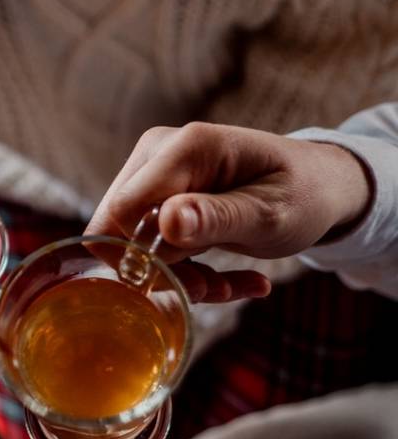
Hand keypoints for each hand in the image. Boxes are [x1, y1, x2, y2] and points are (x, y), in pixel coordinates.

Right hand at [85, 122, 370, 302]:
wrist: (319, 187)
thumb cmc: (303, 194)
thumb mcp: (270, 215)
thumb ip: (217, 218)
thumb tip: (167, 223)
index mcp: (186, 147)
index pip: (122, 211)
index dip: (142, 257)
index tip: (191, 283)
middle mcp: (157, 153)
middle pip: (119, 227)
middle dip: (161, 271)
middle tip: (211, 290)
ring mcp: (152, 173)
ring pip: (130, 241)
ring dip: (177, 275)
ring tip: (226, 287)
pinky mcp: (155, 196)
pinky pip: (145, 244)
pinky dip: (183, 270)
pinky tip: (226, 281)